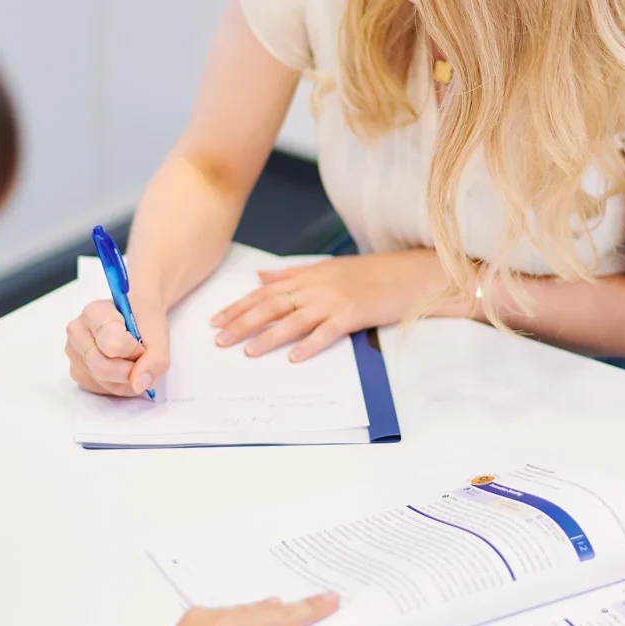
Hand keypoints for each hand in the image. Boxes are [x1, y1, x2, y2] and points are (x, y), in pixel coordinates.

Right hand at [65, 293, 168, 397]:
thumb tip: (139, 384)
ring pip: (102, 381)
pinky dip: (119, 385)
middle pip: (102, 367)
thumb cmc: (144, 319)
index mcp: (94, 313)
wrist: (136, 315)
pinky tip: (124, 369)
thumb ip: (155, 359)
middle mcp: (77, 332)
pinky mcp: (77, 371)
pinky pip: (99, 388)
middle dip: (130, 371)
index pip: (111, 345)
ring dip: (126, 380)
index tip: (143, 345)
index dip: (134, 352)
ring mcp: (74, 353)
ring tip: (134, 362)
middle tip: (142, 359)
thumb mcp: (159, 333)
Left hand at [210, 252, 443, 361]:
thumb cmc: (369, 273)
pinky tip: (293, 358)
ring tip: (247, 352)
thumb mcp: (326, 267)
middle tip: (220, 340)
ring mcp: (334, 301)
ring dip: (268, 336)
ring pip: (293, 319)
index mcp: (308, 276)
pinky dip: (309, 345)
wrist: (408, 273)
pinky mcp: (353, 315)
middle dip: (242, 323)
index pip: (264, 293)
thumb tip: (260, 276)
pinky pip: (326, 332)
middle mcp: (316, 287)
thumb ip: (291, 273)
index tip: (216, 321)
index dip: (238, 307)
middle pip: (271, 306)